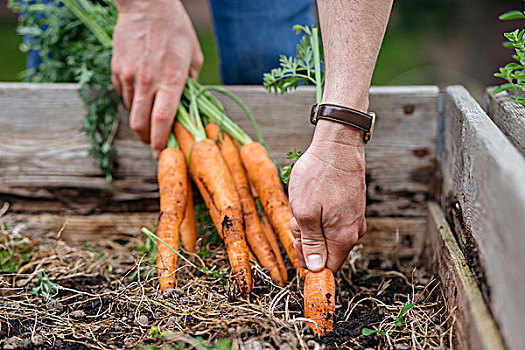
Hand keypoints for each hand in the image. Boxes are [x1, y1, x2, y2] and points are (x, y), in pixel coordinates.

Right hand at [111, 0, 202, 157]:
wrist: (145, 4)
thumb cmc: (175, 29)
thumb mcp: (194, 57)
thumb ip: (191, 85)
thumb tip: (189, 107)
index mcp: (171, 79)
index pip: (163, 120)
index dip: (161, 142)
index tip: (163, 153)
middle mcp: (148, 81)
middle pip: (140, 125)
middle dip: (148, 140)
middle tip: (155, 144)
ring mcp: (129, 76)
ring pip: (130, 112)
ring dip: (141, 120)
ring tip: (152, 111)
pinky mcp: (117, 70)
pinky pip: (124, 96)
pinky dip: (132, 102)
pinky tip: (142, 92)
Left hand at [288, 120, 366, 271]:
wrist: (338, 144)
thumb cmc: (319, 175)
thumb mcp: (305, 212)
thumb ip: (311, 243)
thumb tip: (316, 268)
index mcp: (343, 238)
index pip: (327, 268)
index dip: (308, 260)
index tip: (297, 241)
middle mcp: (354, 231)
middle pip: (326, 252)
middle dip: (306, 240)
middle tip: (298, 217)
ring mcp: (355, 218)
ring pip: (327, 235)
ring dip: (310, 225)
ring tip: (304, 203)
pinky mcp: (352, 207)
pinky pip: (332, 221)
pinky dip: (318, 214)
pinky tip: (313, 197)